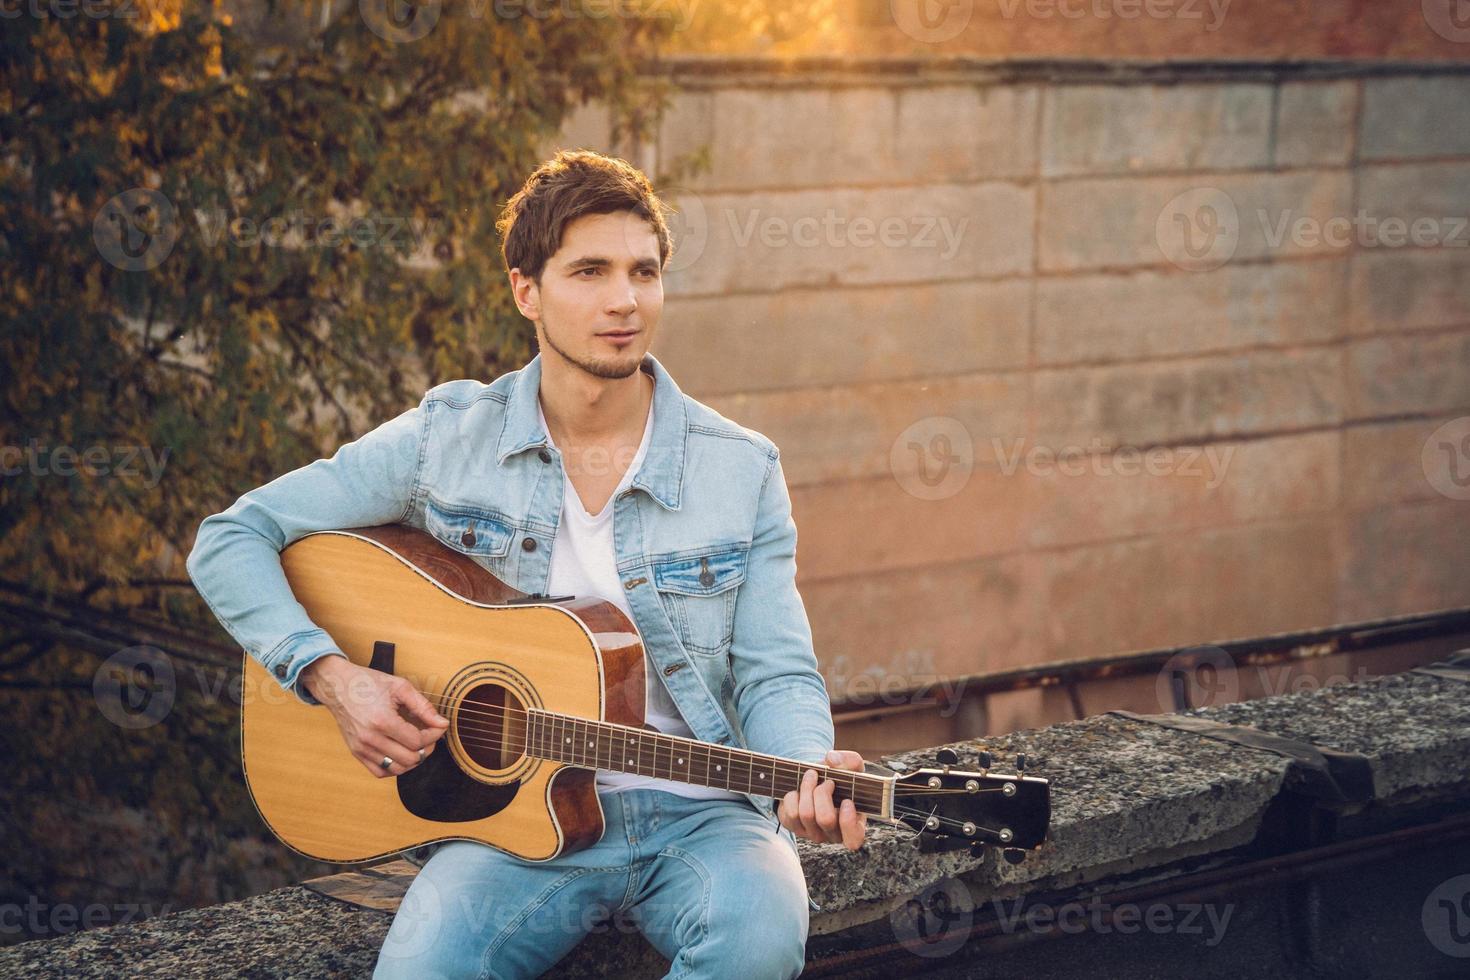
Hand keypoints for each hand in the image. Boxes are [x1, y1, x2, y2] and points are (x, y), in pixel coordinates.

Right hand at [301, 654, 449, 778]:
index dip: (434, 735)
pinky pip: (380, 772)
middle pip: (410, 759)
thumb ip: (423, 707)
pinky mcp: (356, 753)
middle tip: (429, 735)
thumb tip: (442, 723)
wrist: (338, 686)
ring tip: (417, 745)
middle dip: (427, 748)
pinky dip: (395, 767)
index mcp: (382, 721)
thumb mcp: (400, 687)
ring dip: (413, 760)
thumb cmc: (369, 683)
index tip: (438, 726)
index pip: (417, 741)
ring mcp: (361, 748)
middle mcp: (370, 739)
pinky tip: (400, 752)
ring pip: (397, 769)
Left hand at [777, 749, 867, 850]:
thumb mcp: (851, 765)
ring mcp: (812, 833)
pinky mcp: (794, 827)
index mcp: (854, 824)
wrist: (817, 777)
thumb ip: (849, 759)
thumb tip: (831, 760)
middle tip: (826, 781)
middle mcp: (833, 834)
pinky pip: (790, 813)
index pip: (854, 840)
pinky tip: (799, 790)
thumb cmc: (840, 776)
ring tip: (811, 776)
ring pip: (806, 814)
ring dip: (807, 788)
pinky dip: (792, 796)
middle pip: (825, 819)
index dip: (848, 822)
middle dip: (822, 793)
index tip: (846, 801)